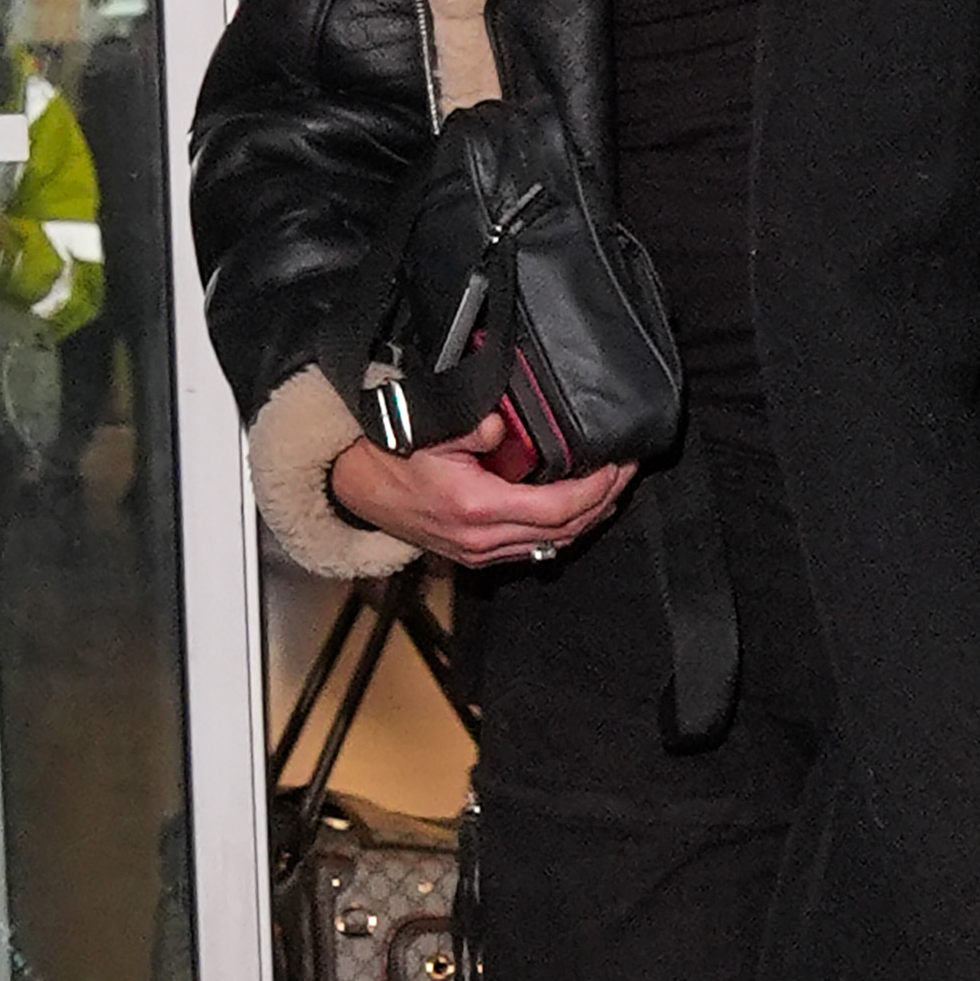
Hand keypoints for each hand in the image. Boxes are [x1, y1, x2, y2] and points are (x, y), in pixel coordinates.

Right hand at [327, 408, 633, 567]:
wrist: (353, 487)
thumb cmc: (389, 455)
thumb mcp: (428, 430)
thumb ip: (469, 428)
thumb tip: (498, 426)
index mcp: (478, 508)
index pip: (560, 507)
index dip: (598, 488)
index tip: (619, 464)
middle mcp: (483, 539)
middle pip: (567, 530)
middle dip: (604, 500)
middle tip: (626, 471)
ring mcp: (481, 553)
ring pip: (554, 543)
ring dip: (588, 517)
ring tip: (611, 486)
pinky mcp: (477, 555)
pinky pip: (534, 547)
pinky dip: (563, 528)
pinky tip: (578, 506)